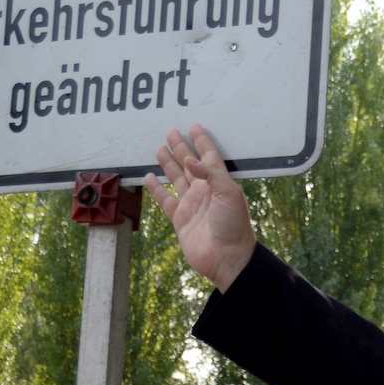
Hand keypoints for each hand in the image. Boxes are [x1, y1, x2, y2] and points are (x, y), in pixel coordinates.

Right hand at [147, 124, 257, 291]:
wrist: (227, 258)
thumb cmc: (234, 225)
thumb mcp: (229, 193)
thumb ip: (210, 173)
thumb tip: (190, 159)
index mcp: (219, 182)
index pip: (209, 156)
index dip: (201, 141)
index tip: (193, 126)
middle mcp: (204, 190)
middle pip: (190, 163)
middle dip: (181, 147)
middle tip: (171, 132)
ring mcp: (191, 204)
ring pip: (177, 178)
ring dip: (169, 163)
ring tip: (160, 147)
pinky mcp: (180, 219)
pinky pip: (165, 199)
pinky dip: (157, 188)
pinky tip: (150, 177)